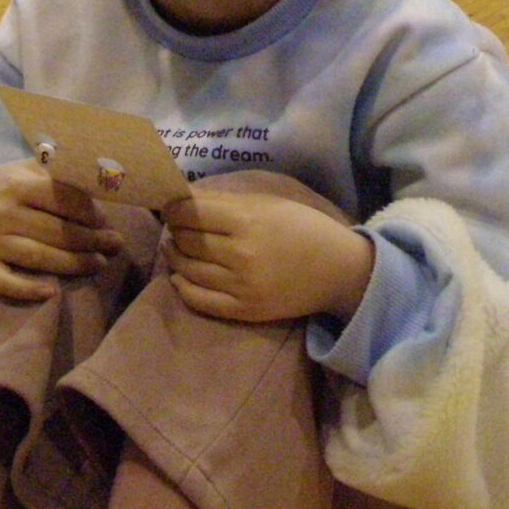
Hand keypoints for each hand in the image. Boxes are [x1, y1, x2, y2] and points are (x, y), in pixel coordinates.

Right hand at [0, 161, 123, 300]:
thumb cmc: (5, 187)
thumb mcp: (26, 170)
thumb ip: (57, 174)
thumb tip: (102, 182)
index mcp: (17, 183)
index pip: (63, 198)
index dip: (90, 212)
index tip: (105, 220)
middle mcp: (2, 211)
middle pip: (55, 230)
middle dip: (91, 240)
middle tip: (115, 245)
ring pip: (38, 256)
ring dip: (73, 264)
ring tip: (99, 264)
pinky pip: (5, 282)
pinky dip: (28, 289)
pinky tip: (53, 292)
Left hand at [161, 189, 373, 323]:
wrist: (338, 270)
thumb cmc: (303, 227)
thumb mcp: (268, 203)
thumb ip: (225, 201)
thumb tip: (182, 197)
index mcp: (248, 220)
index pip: (189, 213)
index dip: (173, 208)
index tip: (170, 205)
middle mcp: (241, 254)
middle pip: (186, 240)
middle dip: (175, 230)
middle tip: (176, 225)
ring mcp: (241, 286)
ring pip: (187, 269)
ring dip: (174, 255)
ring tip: (176, 246)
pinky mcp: (244, 310)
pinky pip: (198, 300)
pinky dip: (182, 285)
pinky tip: (180, 275)